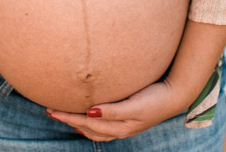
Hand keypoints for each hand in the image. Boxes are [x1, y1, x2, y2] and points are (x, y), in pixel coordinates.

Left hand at [44, 79, 185, 140]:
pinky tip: (87, 119)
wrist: (175, 96)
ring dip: (77, 124)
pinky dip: (91, 126)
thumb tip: (90, 112)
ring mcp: (123, 126)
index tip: (51, 110)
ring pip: (94, 131)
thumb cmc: (155, 98)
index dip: (68, 117)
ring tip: (63, 116)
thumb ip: (113, 110)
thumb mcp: (134, 105)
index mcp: (119, 127)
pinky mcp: (127, 120)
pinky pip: (103, 128)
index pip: (86, 123)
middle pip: (87, 128)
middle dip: (68, 120)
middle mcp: (119, 129)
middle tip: (49, 110)